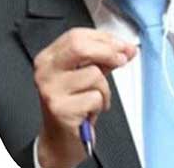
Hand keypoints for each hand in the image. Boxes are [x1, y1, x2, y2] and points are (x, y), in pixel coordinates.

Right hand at [34, 28, 135, 167]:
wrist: (60, 138)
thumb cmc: (74, 103)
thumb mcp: (87, 75)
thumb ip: (106, 59)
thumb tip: (128, 49)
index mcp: (48, 58)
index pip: (76, 35)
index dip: (105, 39)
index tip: (122, 46)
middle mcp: (45, 72)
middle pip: (80, 47)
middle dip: (108, 52)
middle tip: (122, 60)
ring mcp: (50, 90)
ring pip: (94, 74)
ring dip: (104, 88)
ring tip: (95, 98)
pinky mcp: (60, 109)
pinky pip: (95, 97)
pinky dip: (101, 104)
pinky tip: (90, 110)